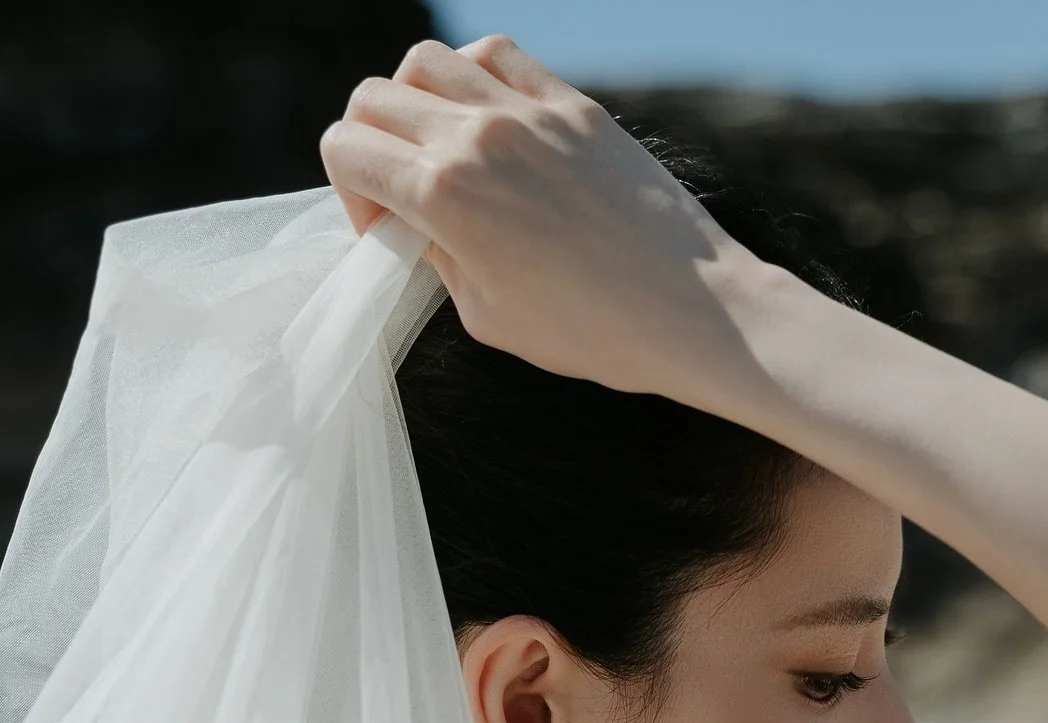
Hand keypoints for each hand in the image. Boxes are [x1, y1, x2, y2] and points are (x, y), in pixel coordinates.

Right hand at [320, 35, 770, 406]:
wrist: (693, 311)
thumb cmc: (594, 333)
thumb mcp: (489, 317)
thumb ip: (439, 258)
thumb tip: (421, 225)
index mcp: (445, 194)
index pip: (345, 149)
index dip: (351, 194)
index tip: (386, 229)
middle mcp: (478, 136)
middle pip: (374, 98)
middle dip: (371, 147)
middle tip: (404, 196)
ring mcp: (528, 111)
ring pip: (427, 63)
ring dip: (415, 104)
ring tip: (444, 154)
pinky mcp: (574, 105)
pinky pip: (497, 55)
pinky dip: (473, 78)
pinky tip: (490, 124)